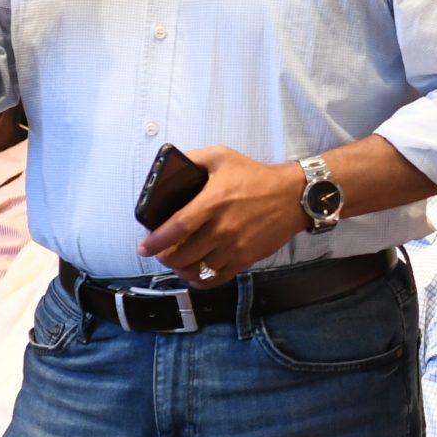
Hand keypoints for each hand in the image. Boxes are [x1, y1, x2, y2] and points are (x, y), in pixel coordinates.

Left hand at [136, 144, 305, 281]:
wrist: (292, 196)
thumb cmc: (254, 175)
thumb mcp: (221, 156)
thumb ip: (193, 158)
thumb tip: (167, 165)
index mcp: (213, 202)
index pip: (177, 228)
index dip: (156, 241)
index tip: (144, 247)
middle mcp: (223, 228)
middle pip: (184, 254)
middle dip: (166, 258)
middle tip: (160, 253)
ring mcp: (235, 247)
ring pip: (198, 270)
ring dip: (181, 269)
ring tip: (176, 262)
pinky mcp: (245, 259)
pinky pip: (217, 278)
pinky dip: (201, 280)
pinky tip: (195, 273)